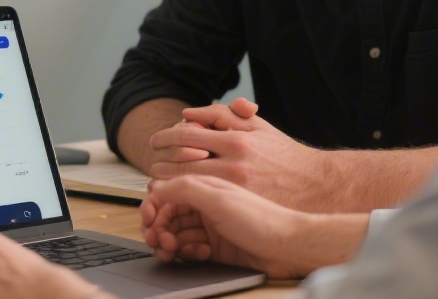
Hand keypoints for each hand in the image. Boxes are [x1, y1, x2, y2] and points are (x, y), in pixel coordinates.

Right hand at [142, 175, 341, 278]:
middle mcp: (204, 203)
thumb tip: (155, 187)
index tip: (147, 220)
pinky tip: (198, 253)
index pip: (166, 192)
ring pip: (175, 233)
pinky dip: (187, 252)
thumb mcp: (219, 197)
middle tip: (159, 240)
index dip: (152, 206)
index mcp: (204, 184)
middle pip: (167, 214)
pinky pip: (188, 249)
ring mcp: (209, 225)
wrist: (289, 246)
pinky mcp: (214, 246)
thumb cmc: (261, 218)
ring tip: (172, 249)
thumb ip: (185, 187)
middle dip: (158, 227)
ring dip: (169, 242)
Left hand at [148, 98, 326, 210]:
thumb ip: (227, 116)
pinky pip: (198, 201)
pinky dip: (182, 196)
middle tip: (154, 161)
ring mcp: (234, 187)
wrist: (315, 188)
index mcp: (237, 139)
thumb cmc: (285, 156)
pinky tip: (176, 195)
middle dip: (162, 159)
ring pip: (185, 181)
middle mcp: (234, 162)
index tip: (157, 140)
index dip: (166, 136)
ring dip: (166, 179)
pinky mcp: (237, 206)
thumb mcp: (260, 128)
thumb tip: (190, 113)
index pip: (188, 133)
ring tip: (159, 179)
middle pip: (182, 157)